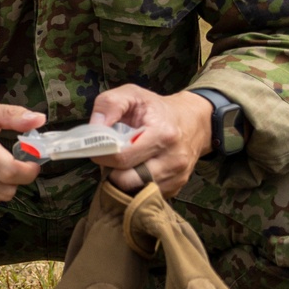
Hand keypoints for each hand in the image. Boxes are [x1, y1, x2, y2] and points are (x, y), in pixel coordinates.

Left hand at [90, 85, 212, 196]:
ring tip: (123, 163)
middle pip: (127, 180)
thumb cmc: (158, 108)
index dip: (103, 155)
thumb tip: (94, 127)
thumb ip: (109, 104)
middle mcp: (173, 159)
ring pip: (135, 191)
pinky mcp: (176, 188)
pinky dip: (135, 186)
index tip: (98, 148)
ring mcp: (177, 176)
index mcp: (162, 134)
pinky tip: (135, 169)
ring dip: (122, 180)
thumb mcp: (132, 94)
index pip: (122, 158)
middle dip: (111, 171)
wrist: (193, 121)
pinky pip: (146, 195)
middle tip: (110, 157)